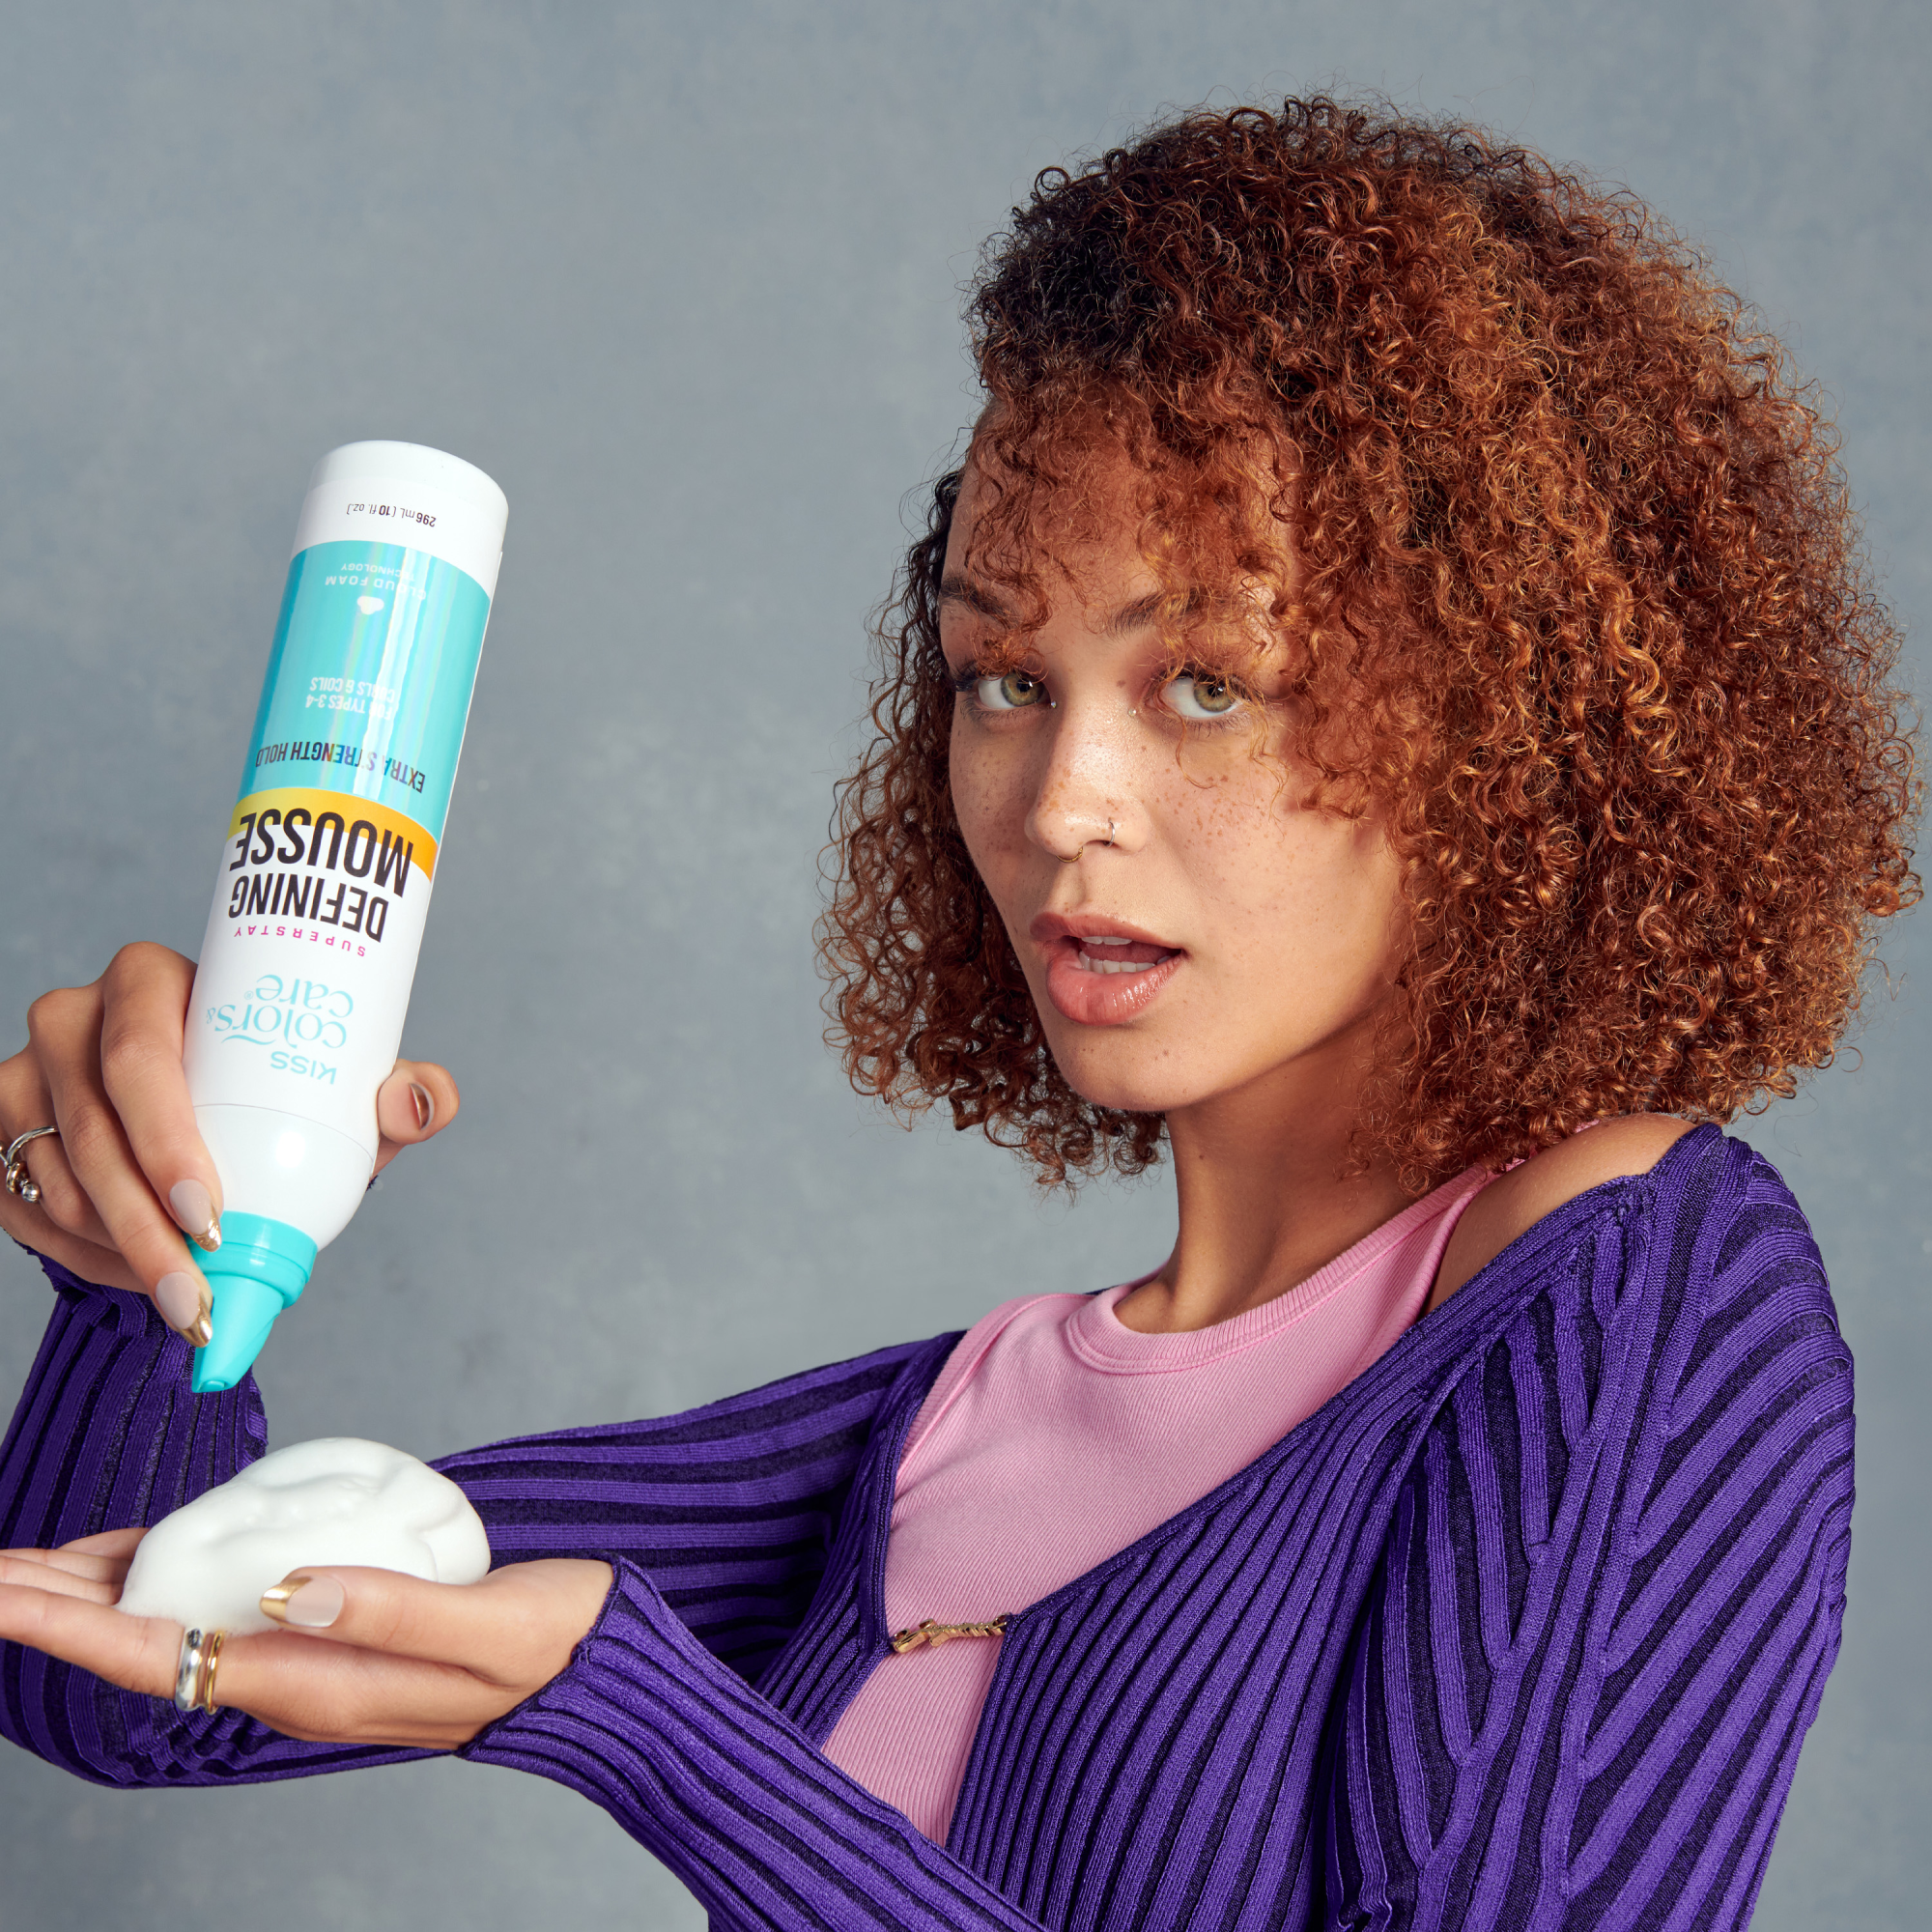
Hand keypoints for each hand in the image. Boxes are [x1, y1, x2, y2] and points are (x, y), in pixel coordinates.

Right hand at [0, 942, 458, 1335]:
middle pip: (92, 1132)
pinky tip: (140, 1278)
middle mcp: (71, 1019)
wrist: (215, 1110)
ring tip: (185, 1296)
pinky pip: (26, 1212)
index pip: (140, 1053)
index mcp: (148, 981)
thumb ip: (398, 1091)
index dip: (164, 1135)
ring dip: (118, 1252)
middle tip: (197, 1295)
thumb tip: (427, 1102)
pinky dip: (85, 1258)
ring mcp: (23, 1077)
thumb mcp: (339, 1088)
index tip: (209, 1211)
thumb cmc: (279, 1088)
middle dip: (146, 1229)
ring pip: (56, 1182)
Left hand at [0, 1529, 612, 1750]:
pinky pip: (227, 1607)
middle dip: (57, 1608)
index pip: (165, 1656)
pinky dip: (173, 1574)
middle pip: (149, 1645)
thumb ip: (391, 1611)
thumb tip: (289, 1591)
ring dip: (100, 1594)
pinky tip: (146, 1551)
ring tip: (32, 1561)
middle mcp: (300, 1678)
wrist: (604, 1665)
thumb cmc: (558, 1644)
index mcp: (321, 1684)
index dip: (70, 1626)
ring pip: (177, 1626)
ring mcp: (315, 1658)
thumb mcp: (489, 1626)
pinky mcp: (337, 1631)